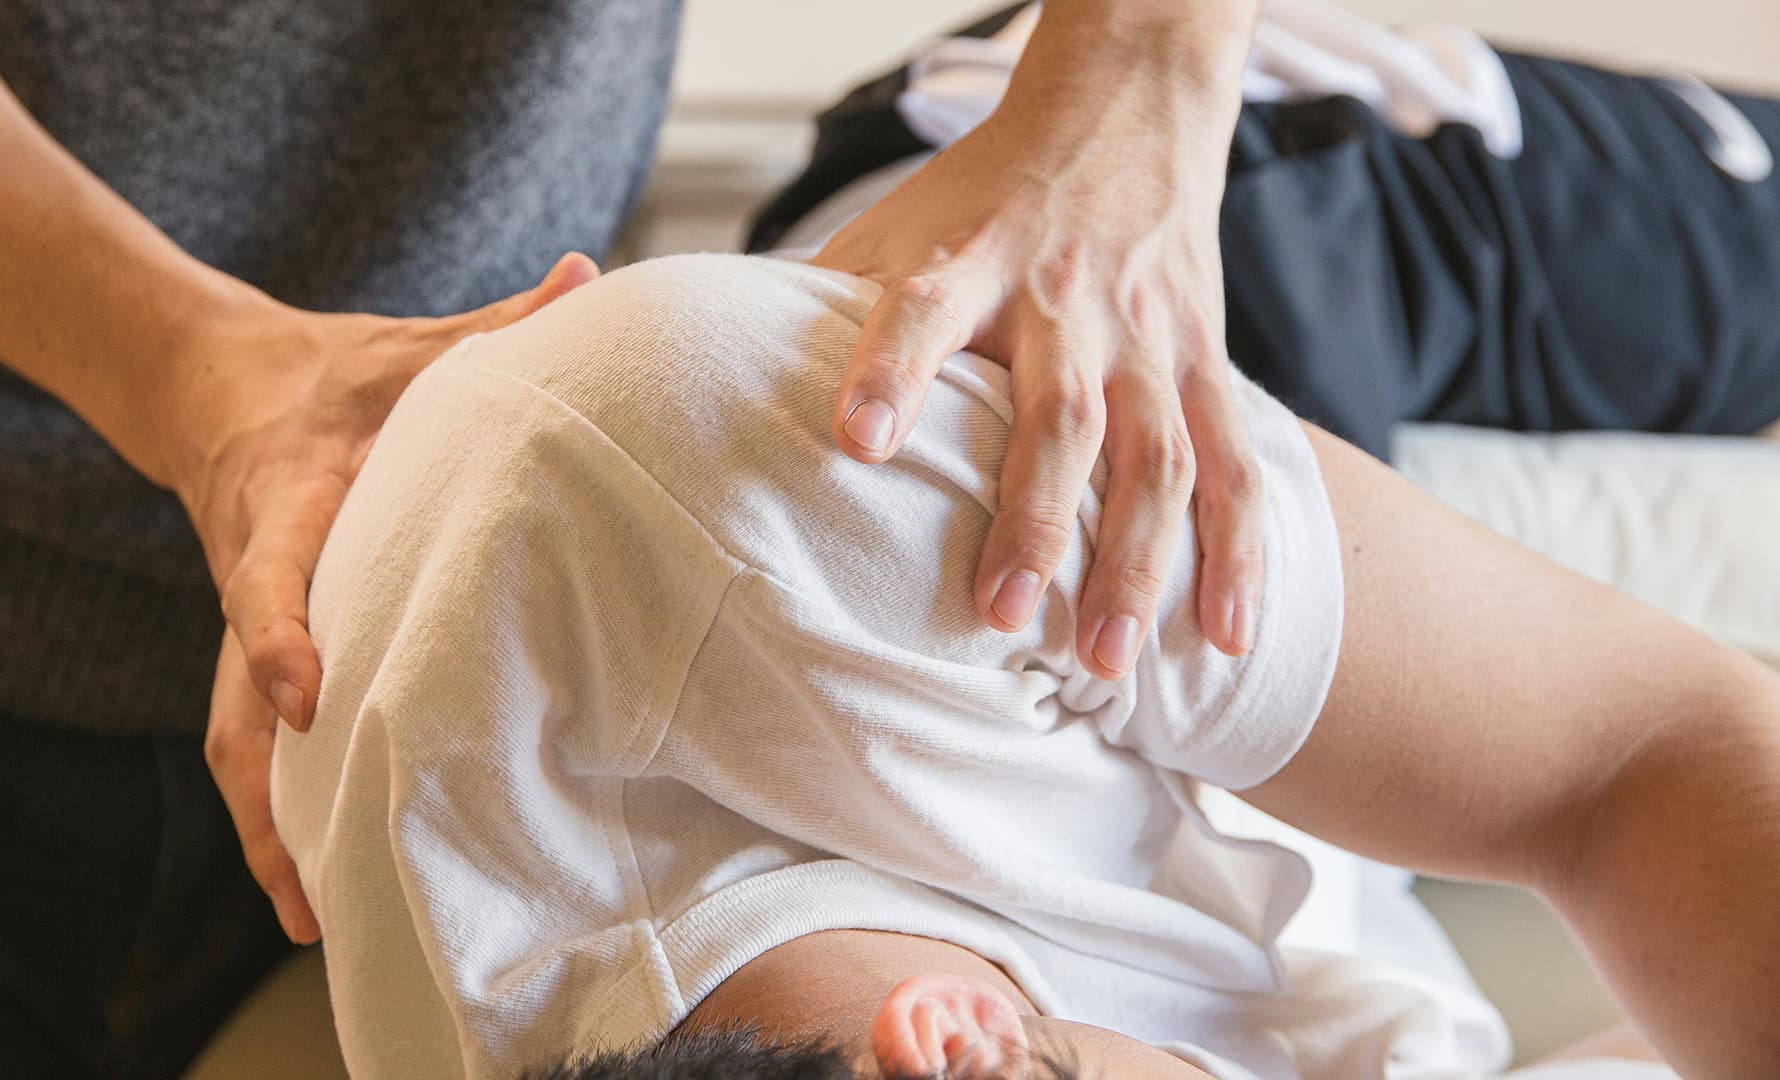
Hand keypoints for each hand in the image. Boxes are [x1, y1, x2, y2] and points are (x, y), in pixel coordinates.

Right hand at [181, 253, 598, 940]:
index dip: (276, 634)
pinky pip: (254, 741)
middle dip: (266, 793)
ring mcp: (244, 627)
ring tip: (312, 914)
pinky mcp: (255, 655)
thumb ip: (494, 326)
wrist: (219, 387)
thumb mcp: (409, 345)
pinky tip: (319, 874)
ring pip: (234, 742)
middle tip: (308, 880)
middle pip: (233, 703)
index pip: (268, 574)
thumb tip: (587, 277)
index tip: (303, 695)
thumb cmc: (336, 375)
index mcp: (288, 502)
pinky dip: (280, 809)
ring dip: (267, 827)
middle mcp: (255, 579)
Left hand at [811, 87, 1260, 679]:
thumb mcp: (894, 227)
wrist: (1120, 116)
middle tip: (996, 614)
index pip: (922, 312)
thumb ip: (823, 310)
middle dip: (1032, 520)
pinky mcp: (1204, 363)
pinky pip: (1235, 465)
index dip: (890, 374)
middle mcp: (1065, 304)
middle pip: (1059, 417)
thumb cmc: (982, 199)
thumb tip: (712, 393)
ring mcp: (1146, 339)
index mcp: (969, 262)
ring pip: (1156, 457)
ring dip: (1135, 563)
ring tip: (1101, 661)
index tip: (858, 444)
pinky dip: (1238, 554)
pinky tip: (1228, 638)